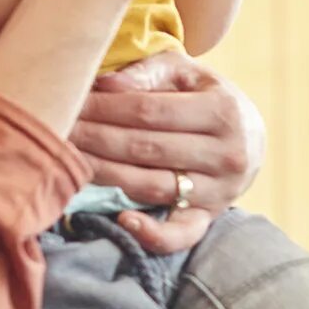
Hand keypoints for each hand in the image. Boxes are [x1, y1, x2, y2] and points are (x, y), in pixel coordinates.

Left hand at [71, 48, 264, 250]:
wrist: (251, 140)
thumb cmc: (206, 99)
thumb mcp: (187, 74)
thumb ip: (149, 73)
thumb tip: (106, 86)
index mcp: (222, 111)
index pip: (148, 111)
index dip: (104, 109)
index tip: (71, 103)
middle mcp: (226, 154)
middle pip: (144, 148)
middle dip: (94, 138)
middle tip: (56, 129)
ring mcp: (219, 191)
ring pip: (151, 185)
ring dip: (104, 174)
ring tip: (66, 161)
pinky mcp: (208, 218)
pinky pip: (179, 234)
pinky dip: (151, 234)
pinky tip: (122, 220)